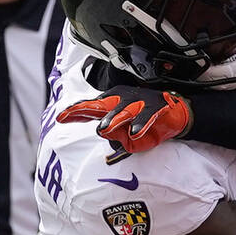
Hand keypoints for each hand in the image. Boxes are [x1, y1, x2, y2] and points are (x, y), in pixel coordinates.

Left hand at [57, 86, 192, 153]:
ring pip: (124, 110)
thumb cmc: (146, 122)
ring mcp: (140, 102)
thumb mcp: (127, 133)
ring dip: (114, 119)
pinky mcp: (156, 106)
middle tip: (71, 115)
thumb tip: (104, 132)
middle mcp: (123, 99)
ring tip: (104, 129)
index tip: (61, 117)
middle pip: (102, 105)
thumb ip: (115, 135)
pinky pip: (147, 115)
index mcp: (113, 104)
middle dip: (87, 109)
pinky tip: (135, 132)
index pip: (91, 108)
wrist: (175, 115)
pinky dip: (141, 124)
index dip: (76, 112)